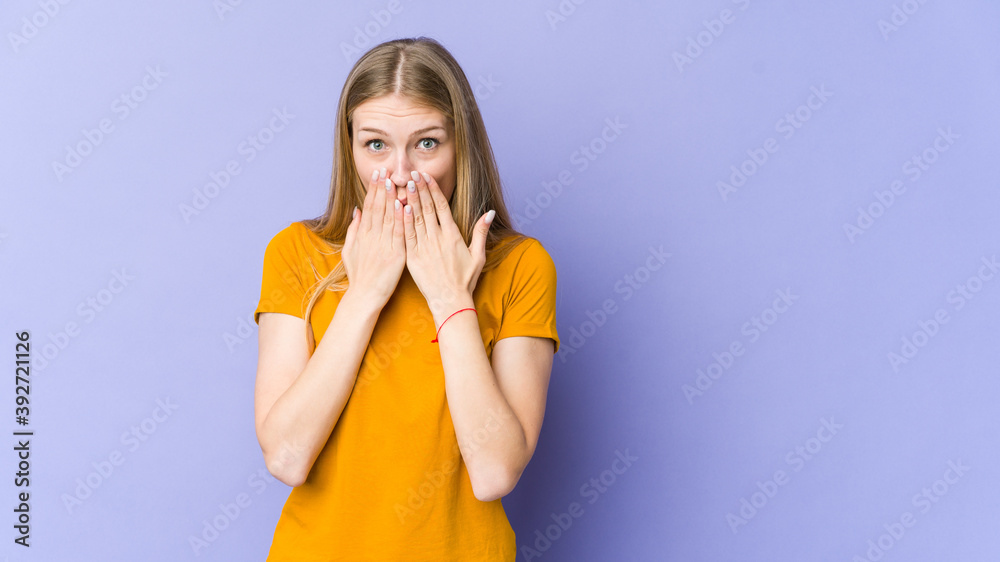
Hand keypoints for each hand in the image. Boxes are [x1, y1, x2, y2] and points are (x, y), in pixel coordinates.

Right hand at [342, 167, 405, 306]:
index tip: (378, 174)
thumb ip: (354, 229)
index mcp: (363, 234)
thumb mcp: (351, 250)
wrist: (364, 296)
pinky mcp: (395, 255)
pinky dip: (400, 219)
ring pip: (387, 217)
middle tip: (385, 170)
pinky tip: (402, 205)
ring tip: (393, 181)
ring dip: (391, 198)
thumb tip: (356, 211)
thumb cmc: (360, 276)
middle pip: (377, 208)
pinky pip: (398, 234)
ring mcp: (383, 245)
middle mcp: (372, 237)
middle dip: (381, 188)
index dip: (373, 189)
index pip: (369, 206)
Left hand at [401, 170, 494, 322]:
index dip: (433, 190)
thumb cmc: (465, 280)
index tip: (426, 176)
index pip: (441, 206)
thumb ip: (481, 232)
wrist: (450, 300)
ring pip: (415, 218)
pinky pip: (407, 235)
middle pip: (426, 208)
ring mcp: (424, 247)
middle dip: (419, 189)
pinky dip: (403, 220)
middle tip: (412, 173)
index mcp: (452, 235)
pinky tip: (398, 207)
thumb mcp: (478, 255)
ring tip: (404, 184)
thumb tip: (490, 212)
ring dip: (410, 200)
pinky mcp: (413, 257)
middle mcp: (437, 238)